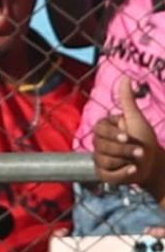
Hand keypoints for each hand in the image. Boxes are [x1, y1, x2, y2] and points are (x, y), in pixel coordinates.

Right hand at [92, 77, 164, 198]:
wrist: (153, 163)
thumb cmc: (144, 139)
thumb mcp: (136, 119)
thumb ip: (127, 100)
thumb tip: (126, 77)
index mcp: (104, 129)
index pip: (100, 130)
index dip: (113, 135)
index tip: (127, 137)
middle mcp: (98, 144)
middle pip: (102, 147)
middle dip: (124, 150)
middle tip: (140, 151)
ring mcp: (100, 159)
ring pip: (104, 160)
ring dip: (125, 161)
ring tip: (138, 161)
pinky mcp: (103, 174)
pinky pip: (106, 174)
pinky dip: (122, 173)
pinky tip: (132, 170)